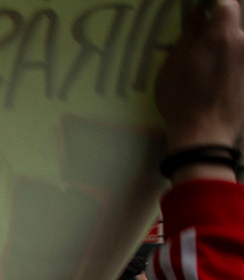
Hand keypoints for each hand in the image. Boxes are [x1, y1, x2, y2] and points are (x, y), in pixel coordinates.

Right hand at [156, 0, 243, 156]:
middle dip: (218, 32)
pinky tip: (218, 82)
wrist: (205, 135)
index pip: (227, 3)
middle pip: (234, 24)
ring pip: (238, 44)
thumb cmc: (181, 100)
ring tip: (208, 70)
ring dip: (225, 51)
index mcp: (222, 35)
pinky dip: (231, 66)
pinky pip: (241, 61)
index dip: (214, 7)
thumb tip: (199, 12)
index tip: (201, 16)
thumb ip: (189, 34)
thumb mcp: (174, 65)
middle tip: (199, 49)